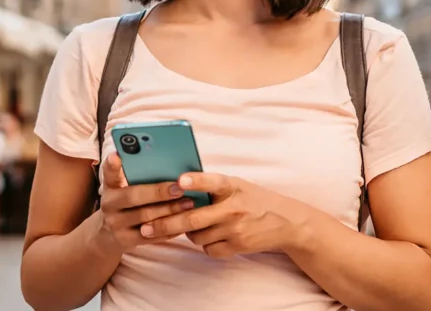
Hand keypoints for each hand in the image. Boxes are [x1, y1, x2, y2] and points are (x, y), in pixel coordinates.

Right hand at [97, 153, 195, 253]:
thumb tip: (168, 165)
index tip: (116, 155)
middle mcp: (109, 205)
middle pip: (134, 196)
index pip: (109, 174)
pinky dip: (169, 229)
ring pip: (145, 217)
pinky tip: (183, 221)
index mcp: (110, 187)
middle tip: (180, 188)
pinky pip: (151, 235)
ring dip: (169, 210)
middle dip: (159, 192)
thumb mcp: (123, 189)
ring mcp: (115, 224)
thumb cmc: (125, 204)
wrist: (107, 235)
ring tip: (188, 204)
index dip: (112, 165)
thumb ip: (137, 178)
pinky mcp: (125, 241)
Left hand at [140, 172, 300, 258]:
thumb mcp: (236, 184)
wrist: (285, 221)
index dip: (195, 181)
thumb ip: (211, 185)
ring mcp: (235, 229)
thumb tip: (177, 185)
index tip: (179, 181)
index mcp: (231, 186)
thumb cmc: (253, 198)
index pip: (212, 181)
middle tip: (146, 227)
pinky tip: (209, 235)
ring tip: (188, 225)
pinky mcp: (238, 246)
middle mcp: (233, 207)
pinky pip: (209, 249)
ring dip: (187, 232)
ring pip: (196, 236)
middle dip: (166, 224)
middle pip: (193, 218)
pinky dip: (204, 244)